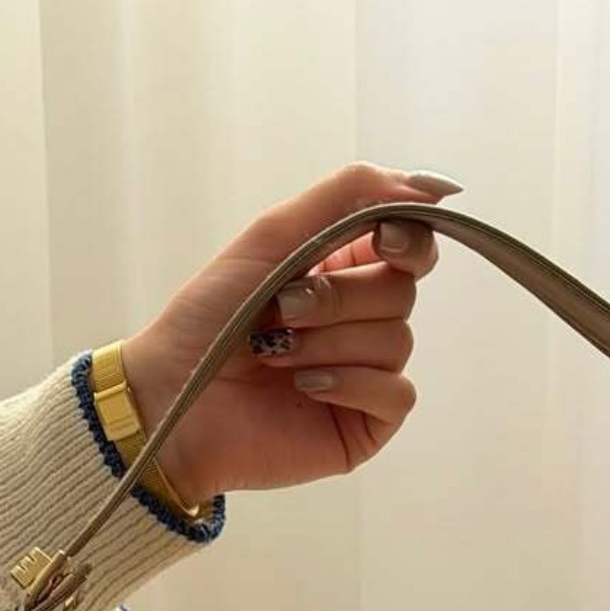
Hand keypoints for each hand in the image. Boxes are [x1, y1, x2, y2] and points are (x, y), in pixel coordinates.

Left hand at [120, 164, 461, 508]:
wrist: (176, 397)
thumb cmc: (209, 320)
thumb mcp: (273, 236)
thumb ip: (349, 196)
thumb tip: (433, 187)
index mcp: (343, 271)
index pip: (410, 246)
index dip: (408, 238)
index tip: (382, 240)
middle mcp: (361, 321)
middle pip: (402, 291)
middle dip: (339, 298)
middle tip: (282, 312)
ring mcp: (367, 374)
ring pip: (397, 341)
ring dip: (329, 343)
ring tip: (275, 356)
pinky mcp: (365, 423)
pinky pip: (397, 393)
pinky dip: (351, 382)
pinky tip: (306, 387)